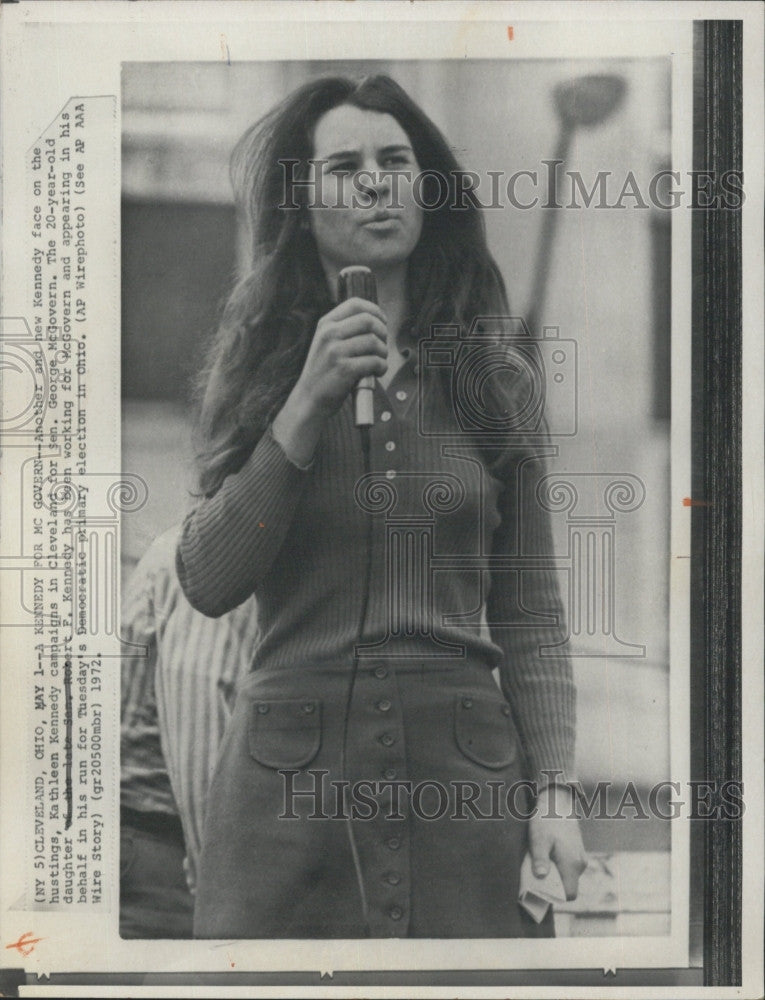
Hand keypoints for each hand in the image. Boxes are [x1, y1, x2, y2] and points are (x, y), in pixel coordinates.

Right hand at [295, 297, 387, 418]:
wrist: (309, 399)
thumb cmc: (324, 373)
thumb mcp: (326, 343)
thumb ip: (345, 329)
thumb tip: (377, 321)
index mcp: (326, 324)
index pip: (356, 304)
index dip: (375, 311)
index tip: (382, 323)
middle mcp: (329, 334)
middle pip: (368, 321)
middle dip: (383, 333)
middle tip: (381, 347)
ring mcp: (336, 351)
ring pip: (374, 342)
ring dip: (383, 353)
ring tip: (379, 362)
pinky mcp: (344, 369)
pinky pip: (374, 361)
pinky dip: (382, 367)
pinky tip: (377, 373)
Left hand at [528, 785, 586, 899]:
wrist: (558, 801)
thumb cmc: (547, 820)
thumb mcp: (539, 840)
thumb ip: (540, 859)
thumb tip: (541, 877)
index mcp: (572, 864)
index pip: (570, 894)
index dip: (556, 897)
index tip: (542, 891)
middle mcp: (580, 863)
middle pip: (568, 886)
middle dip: (553, 885)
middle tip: (537, 876)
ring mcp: (580, 857)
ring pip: (568, 875)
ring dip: (555, 874)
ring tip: (540, 862)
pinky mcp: (577, 850)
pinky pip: (569, 866)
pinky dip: (558, 865)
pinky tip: (547, 853)